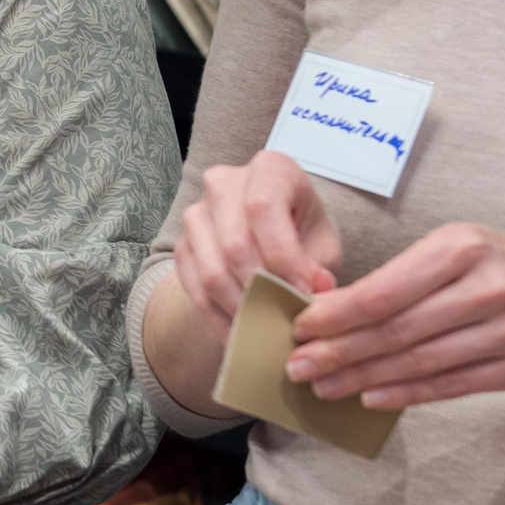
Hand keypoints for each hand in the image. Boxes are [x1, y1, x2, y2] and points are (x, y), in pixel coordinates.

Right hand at [171, 149, 341, 336]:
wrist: (271, 238)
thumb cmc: (304, 236)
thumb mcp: (323, 244)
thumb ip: (319, 267)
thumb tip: (313, 293)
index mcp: (269, 169)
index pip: (262, 207)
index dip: (283, 255)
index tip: (306, 292)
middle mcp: (224, 183)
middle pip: (234, 244)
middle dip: (263, 290)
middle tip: (286, 318)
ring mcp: (197, 214)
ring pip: (211, 272)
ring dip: (242, 310)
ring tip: (267, 332)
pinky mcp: (182, 247)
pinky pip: (195, 290)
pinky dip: (220, 320)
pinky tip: (242, 335)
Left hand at [287, 222, 504, 409]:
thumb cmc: (493, 264)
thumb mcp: (451, 248)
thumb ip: (398, 277)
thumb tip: (327, 309)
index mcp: (463, 247)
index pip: (387, 289)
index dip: (338, 315)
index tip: (300, 328)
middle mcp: (491, 286)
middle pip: (399, 330)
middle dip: (341, 352)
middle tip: (298, 367)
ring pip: (422, 362)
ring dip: (365, 379)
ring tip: (324, 387)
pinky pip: (452, 385)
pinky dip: (407, 394)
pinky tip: (372, 398)